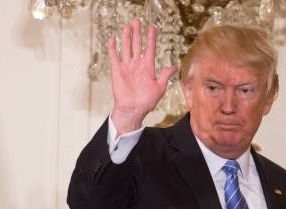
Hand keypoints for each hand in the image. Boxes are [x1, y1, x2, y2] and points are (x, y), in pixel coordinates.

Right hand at [108, 19, 176, 135]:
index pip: (150, 49)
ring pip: (127, 48)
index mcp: (148, 68)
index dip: (151, 38)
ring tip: (127, 26)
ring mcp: (126, 67)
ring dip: (127, 37)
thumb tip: (173, 66)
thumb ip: (165, 76)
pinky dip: (113, 49)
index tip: (152, 27)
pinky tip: (112, 39)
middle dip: (137, 33)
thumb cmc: (146, 102)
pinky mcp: (117, 71)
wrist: (133, 110)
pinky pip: (114, 57)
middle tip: (137, 21)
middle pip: (137, 45)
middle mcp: (137, 65)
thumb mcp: (160, 88)